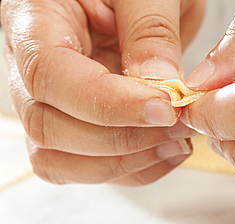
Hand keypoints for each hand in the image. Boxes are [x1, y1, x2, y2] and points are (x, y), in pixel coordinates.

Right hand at [1, 0, 204, 185]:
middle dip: (120, 139)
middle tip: (177, 126)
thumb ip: (150, 29)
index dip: (105, 102)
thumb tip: (158, 84)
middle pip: (49, 128)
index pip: (50, 74)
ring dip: (124, 163)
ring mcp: (55, 102)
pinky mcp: (80, 123)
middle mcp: (34, 68)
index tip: (163, 108)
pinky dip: (131, 169)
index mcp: (36, 20)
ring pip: (63, 159)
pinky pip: (90, 164)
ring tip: (177, 144)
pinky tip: (167, 151)